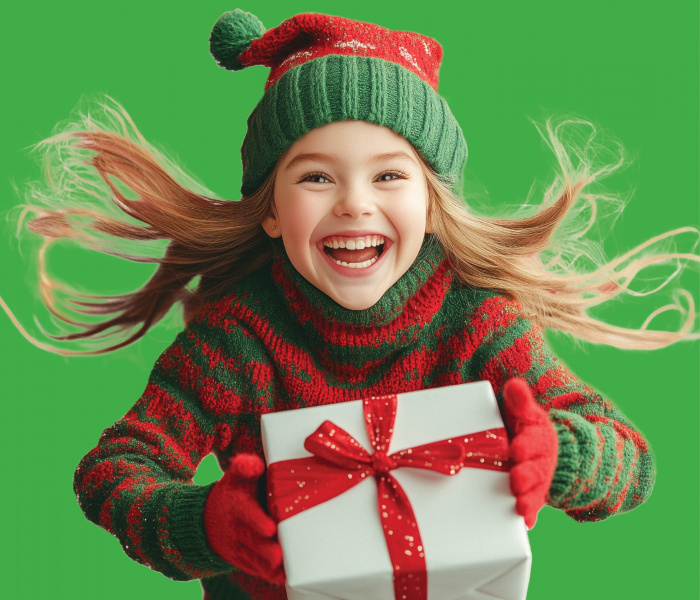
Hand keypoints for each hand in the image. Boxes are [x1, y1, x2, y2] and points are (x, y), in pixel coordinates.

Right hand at [204, 453, 284, 583]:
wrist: (206, 520)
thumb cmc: (232, 493)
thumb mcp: (234, 476)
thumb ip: (244, 467)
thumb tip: (253, 465)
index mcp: (237, 507)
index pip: (246, 514)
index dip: (256, 521)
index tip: (269, 528)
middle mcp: (237, 530)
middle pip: (252, 542)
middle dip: (265, 550)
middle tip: (279, 555)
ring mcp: (239, 548)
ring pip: (254, 559)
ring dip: (268, 566)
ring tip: (284, 569)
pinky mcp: (244, 561)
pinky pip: (255, 569)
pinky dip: (268, 575)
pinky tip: (283, 578)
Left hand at [503, 378, 557, 528]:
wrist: (546, 452)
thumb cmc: (526, 430)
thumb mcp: (526, 413)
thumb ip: (520, 401)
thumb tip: (514, 385)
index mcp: (538, 438)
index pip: (534, 440)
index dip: (526, 445)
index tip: (516, 449)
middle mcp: (541, 461)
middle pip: (535, 469)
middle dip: (526, 475)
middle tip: (516, 479)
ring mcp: (539, 481)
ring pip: (535, 490)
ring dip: (528, 498)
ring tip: (520, 505)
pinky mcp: (534, 496)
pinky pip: (533, 506)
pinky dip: (530, 514)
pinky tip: (526, 521)